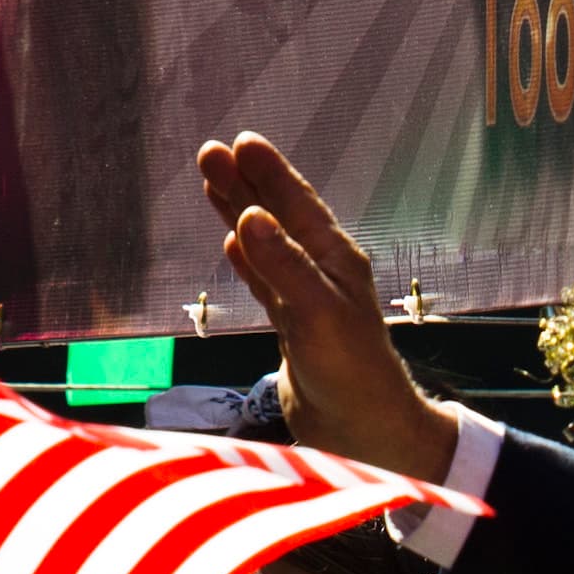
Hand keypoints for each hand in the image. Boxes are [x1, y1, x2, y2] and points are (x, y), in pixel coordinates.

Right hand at [195, 133, 458, 483]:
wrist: (363, 431)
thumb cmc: (351, 373)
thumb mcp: (318, 313)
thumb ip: (284, 265)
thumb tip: (249, 218)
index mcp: (334, 260)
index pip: (296, 204)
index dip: (268, 172)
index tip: (239, 141)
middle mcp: (321, 272)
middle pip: (277, 216)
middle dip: (244, 183)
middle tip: (209, 152)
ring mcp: (306, 299)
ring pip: (267, 244)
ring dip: (240, 214)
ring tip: (213, 184)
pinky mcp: (293, 327)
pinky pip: (265, 281)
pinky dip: (247, 260)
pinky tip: (232, 246)